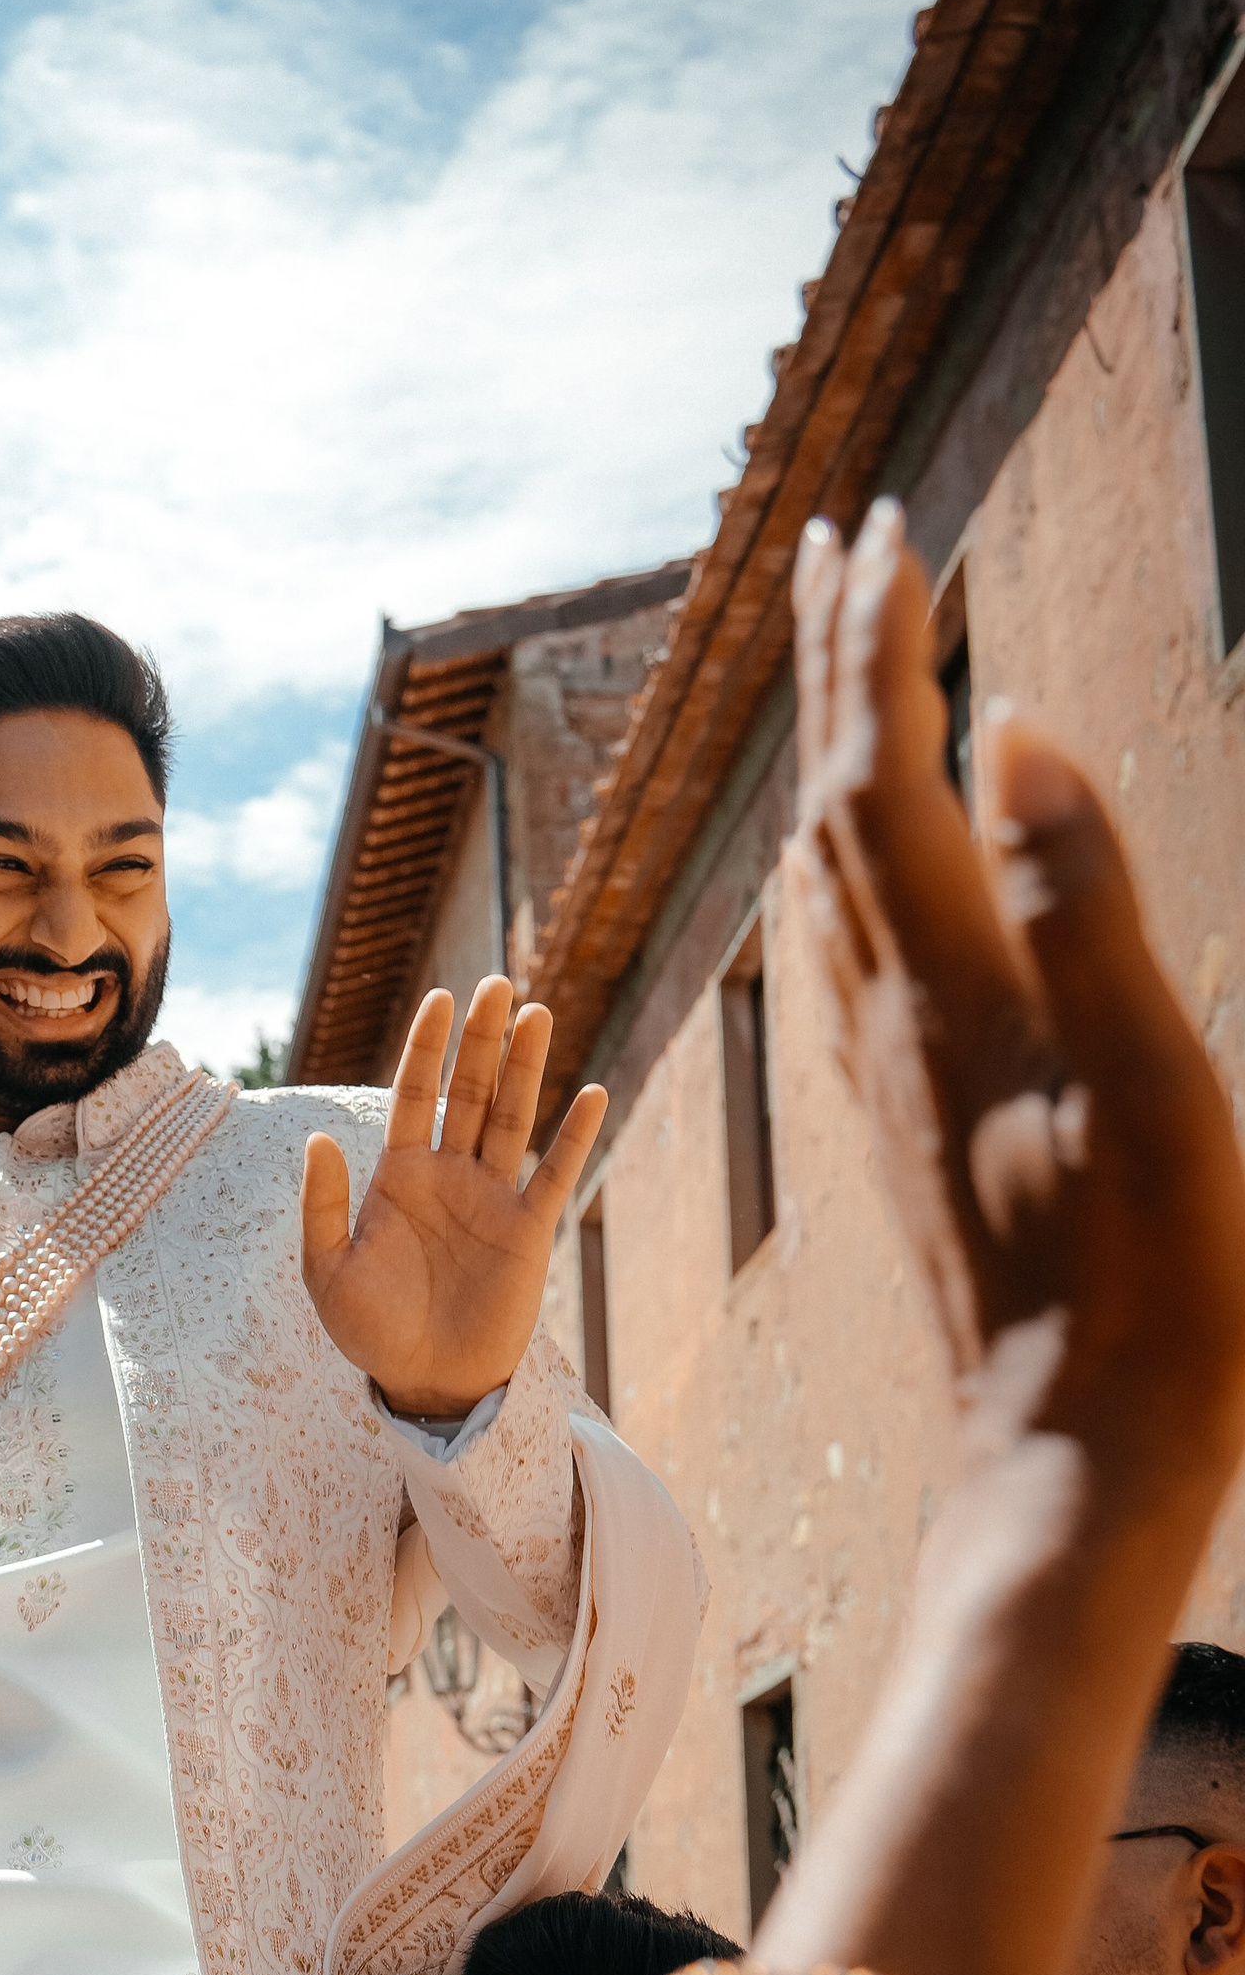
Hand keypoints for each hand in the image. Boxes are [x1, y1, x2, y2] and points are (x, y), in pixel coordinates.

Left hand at [300, 977, 606, 1416]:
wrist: (425, 1383)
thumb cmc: (371, 1332)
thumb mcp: (329, 1271)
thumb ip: (323, 1206)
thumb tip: (318, 1138)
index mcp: (398, 1176)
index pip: (414, 1095)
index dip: (427, 1048)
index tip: (441, 998)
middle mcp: (449, 1175)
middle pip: (468, 1092)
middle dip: (482, 1039)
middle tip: (498, 984)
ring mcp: (491, 1199)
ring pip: (512, 1118)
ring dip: (525, 1067)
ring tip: (537, 1013)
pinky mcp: (528, 1231)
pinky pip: (555, 1175)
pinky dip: (574, 1136)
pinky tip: (591, 1093)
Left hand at [788, 502, 1244, 1510]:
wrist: (1071, 1453)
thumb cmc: (1150, 1285)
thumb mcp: (1149, 1076)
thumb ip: (1078, 897)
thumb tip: (1003, 726)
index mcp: (953, 987)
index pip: (883, 771)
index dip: (877, 642)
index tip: (881, 521)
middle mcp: (890, 1018)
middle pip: (831, 801)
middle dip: (835, 662)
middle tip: (837, 543)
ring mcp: (886, 1074)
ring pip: (824, 873)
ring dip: (831, 749)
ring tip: (841, 664)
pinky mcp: (900, 1123)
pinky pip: (840, 955)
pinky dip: (840, 861)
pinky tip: (841, 867)